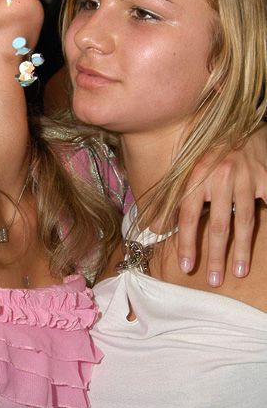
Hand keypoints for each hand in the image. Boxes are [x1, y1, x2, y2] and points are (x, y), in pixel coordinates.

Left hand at [177, 124, 266, 285]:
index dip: (186, 243)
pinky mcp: (266, 177)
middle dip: (216, 255)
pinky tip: (264, 243)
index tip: (186, 267)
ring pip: (245, 220)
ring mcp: (246, 177)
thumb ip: (170, 200)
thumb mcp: (186, 172)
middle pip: (218, 224)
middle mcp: (221, 177)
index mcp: (197, 177)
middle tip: (213, 280)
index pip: (188, 217)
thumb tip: (153, 229)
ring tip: (239, 272)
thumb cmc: (208, 155)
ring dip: (242, 250)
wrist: (240, 127)